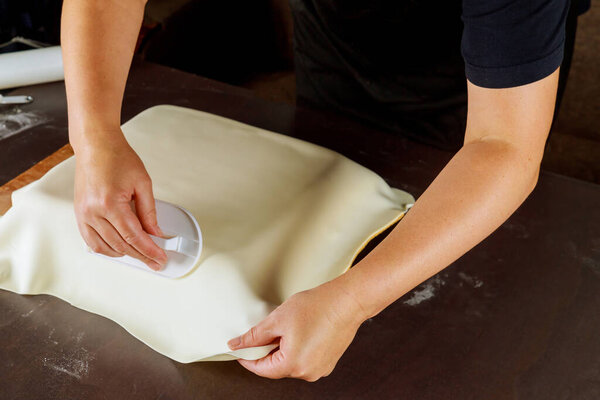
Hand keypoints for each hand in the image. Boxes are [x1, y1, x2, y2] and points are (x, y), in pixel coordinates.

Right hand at [73, 129, 166, 269]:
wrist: (96, 145)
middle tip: (155, 261)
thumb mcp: (143, 183)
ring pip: (105, 247)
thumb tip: (155, 232)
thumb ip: (149, 211)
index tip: (159, 258)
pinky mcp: (79, 214)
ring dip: (124, 254)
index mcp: (110, 203)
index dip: (149, 250)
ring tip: (141, 255)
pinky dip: (106, 249)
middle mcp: (93, 211)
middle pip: (121, 245)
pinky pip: (91, 241)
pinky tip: (119, 249)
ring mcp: (83, 214)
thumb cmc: (117, 157)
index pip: (134, 236)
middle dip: (141, 255)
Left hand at [227, 281, 365, 380]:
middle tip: (265, 330)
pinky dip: (298, 348)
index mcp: (293, 365)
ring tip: (288, 326)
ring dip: (283, 349)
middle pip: (276, 367)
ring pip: (291, 362)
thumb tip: (238, 344)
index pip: (261, 369)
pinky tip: (300, 330)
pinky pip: (305, 359)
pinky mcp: (328, 361)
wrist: (348, 301)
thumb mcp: (278, 319)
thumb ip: (255, 336)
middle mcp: (308, 372)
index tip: (240, 349)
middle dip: (267, 350)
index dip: (247, 357)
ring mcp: (320, 368)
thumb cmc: (319, 307)